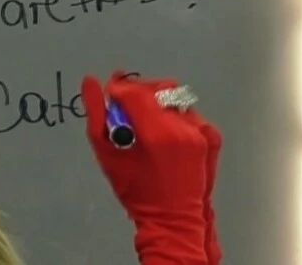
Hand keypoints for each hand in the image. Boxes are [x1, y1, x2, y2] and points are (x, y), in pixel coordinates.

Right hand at [82, 71, 219, 264]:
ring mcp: (201, 130)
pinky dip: (174, 117)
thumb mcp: (108, 156)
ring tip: (146, 125)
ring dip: (156, 104)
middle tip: (126, 110)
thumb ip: (97, 116)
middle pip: (156, 90)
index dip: (118, 89)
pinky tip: (166, 135)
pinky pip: (188, 113)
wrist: (174, 220)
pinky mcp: (212, 135)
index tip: (110, 95)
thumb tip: (89, 81)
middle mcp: (183, 127)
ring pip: (173, 99)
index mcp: (157, 134)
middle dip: (137, 94)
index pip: (135, 92)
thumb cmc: (136, 192)